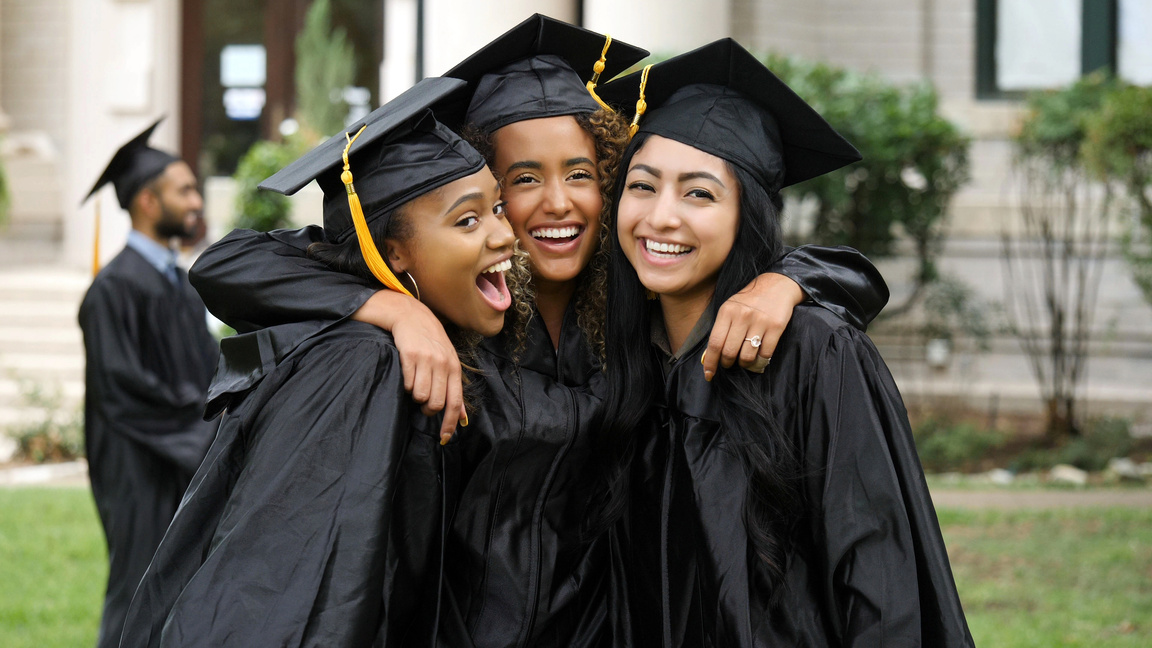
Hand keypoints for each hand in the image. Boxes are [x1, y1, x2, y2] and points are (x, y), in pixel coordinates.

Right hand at [352, 291, 465, 442]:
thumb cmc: (432, 343)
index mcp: (454, 368)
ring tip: (414, 384)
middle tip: (423, 403)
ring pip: (420, 396)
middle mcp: (443, 364)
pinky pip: (406, 384)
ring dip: (415, 396)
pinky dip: (405, 385)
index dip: (449, 424)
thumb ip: (455, 390)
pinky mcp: (409, 356)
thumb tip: (463, 418)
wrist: (411, 316)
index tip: (444, 438)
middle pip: (436, 403)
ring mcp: (426, 360)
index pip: (455, 402)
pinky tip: (406, 375)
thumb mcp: (448, 363)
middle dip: (428, 409)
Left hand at [702, 273, 804, 379]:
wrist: (777, 285)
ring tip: (745, 359)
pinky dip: (761, 360)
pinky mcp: (776, 326)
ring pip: (747, 356)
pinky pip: (765, 353)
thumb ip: (721, 329)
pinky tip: (759, 357)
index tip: (708, 374)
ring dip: (745, 364)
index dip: (710, 362)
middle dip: (727, 363)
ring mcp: (760, 321)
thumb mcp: (730, 308)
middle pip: (729, 352)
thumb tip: (710, 355)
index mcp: (727, 311)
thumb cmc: (749, 300)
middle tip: (729, 363)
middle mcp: (742, 316)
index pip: (715, 342)